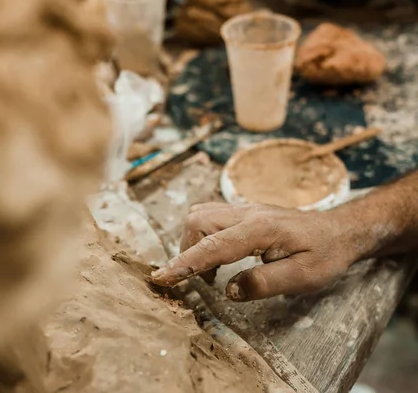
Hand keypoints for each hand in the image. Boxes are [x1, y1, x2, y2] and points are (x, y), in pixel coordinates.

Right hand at [151, 202, 360, 300]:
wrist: (340, 230)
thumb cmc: (325, 255)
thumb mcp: (304, 276)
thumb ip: (265, 283)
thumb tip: (229, 290)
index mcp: (259, 230)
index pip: (212, 246)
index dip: (184, 263)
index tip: (161, 278)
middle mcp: (246, 213)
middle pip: (197, 221)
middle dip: (186, 251)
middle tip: (196, 280)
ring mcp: (244, 210)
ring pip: (200, 216)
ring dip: (193, 243)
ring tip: (206, 272)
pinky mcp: (243, 213)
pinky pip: (210, 217)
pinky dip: (202, 237)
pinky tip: (216, 258)